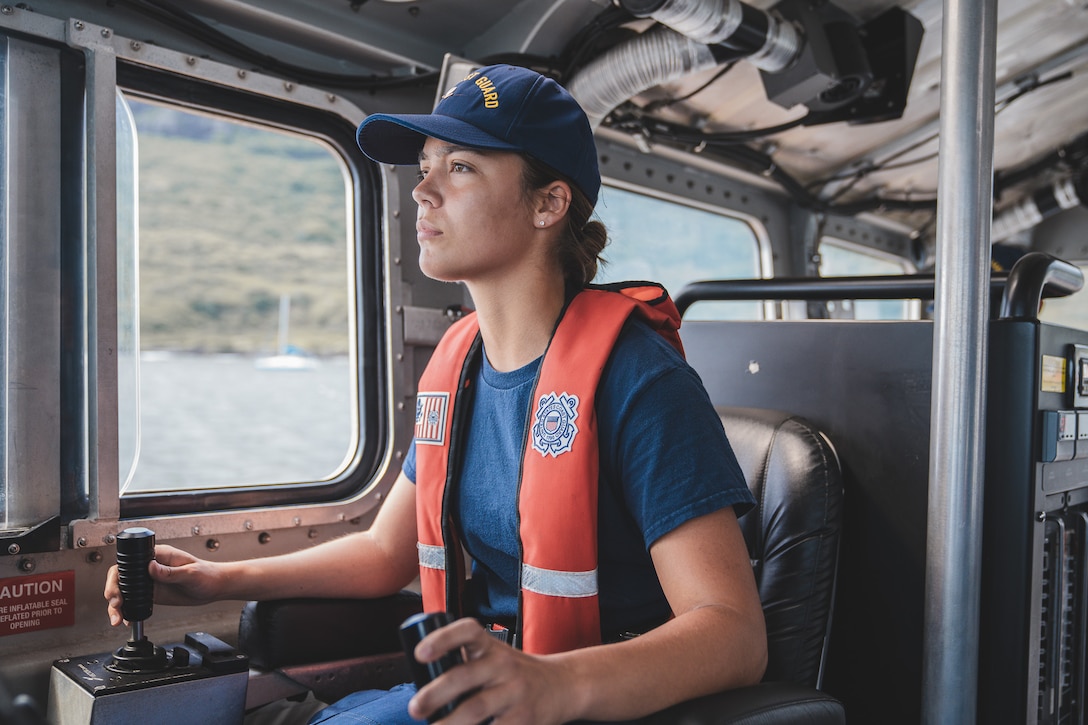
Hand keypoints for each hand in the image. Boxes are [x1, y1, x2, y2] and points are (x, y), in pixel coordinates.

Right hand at [104, 544, 224, 625]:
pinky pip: (134, 601)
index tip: (117, 589)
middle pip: (121, 577)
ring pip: (125, 591)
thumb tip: (151, 567)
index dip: (118, 575)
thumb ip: (171, 572)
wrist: (215, 587)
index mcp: (158, 556)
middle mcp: (150, 567)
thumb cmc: (207, 574)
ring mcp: (150, 581)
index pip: (129, 561)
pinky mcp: (152, 594)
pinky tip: (127, 619)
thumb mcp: (190, 573)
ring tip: (118, 618)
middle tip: (117, 605)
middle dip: (113, 592)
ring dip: (117, 605)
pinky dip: (127, 611)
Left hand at [407, 618, 574, 724]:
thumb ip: (467, 664)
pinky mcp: (522, 720)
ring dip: (449, 723)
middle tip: (415, 708)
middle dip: (434, 694)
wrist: (563, 686)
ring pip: (475, 708)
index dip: (442, 639)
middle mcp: (503, 665)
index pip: (467, 631)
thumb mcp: (497, 658)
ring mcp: (514, 693)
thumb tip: (424, 684)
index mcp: (492, 647)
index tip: (420, 653)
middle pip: (463, 676)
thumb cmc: (519, 674)